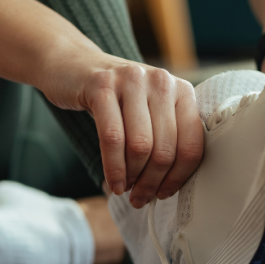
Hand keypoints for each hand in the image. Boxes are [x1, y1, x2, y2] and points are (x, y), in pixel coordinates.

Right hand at [43, 52, 203, 208]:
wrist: (73, 65)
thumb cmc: (115, 98)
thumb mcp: (149, 110)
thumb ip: (165, 138)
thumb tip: (169, 186)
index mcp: (181, 90)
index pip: (192, 143)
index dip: (178, 177)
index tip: (164, 193)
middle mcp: (162, 81)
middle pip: (165, 149)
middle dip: (152, 182)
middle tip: (140, 198)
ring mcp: (132, 80)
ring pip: (140, 146)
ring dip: (132, 177)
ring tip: (125, 189)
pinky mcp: (101, 85)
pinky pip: (112, 138)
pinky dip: (113, 168)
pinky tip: (112, 182)